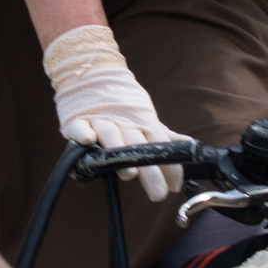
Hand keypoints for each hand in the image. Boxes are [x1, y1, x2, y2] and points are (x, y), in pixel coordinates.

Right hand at [41, 25, 185, 201]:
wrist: (93, 74)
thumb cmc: (123, 105)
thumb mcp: (146, 117)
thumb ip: (165, 136)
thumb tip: (190, 144)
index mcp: (142, 120)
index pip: (160, 145)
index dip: (169, 166)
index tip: (175, 187)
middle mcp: (123, 120)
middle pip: (138, 146)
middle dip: (150, 171)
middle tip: (158, 194)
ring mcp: (100, 118)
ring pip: (111, 135)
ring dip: (119, 151)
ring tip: (129, 174)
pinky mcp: (78, 119)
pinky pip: (79, 126)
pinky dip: (83, 132)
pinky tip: (88, 140)